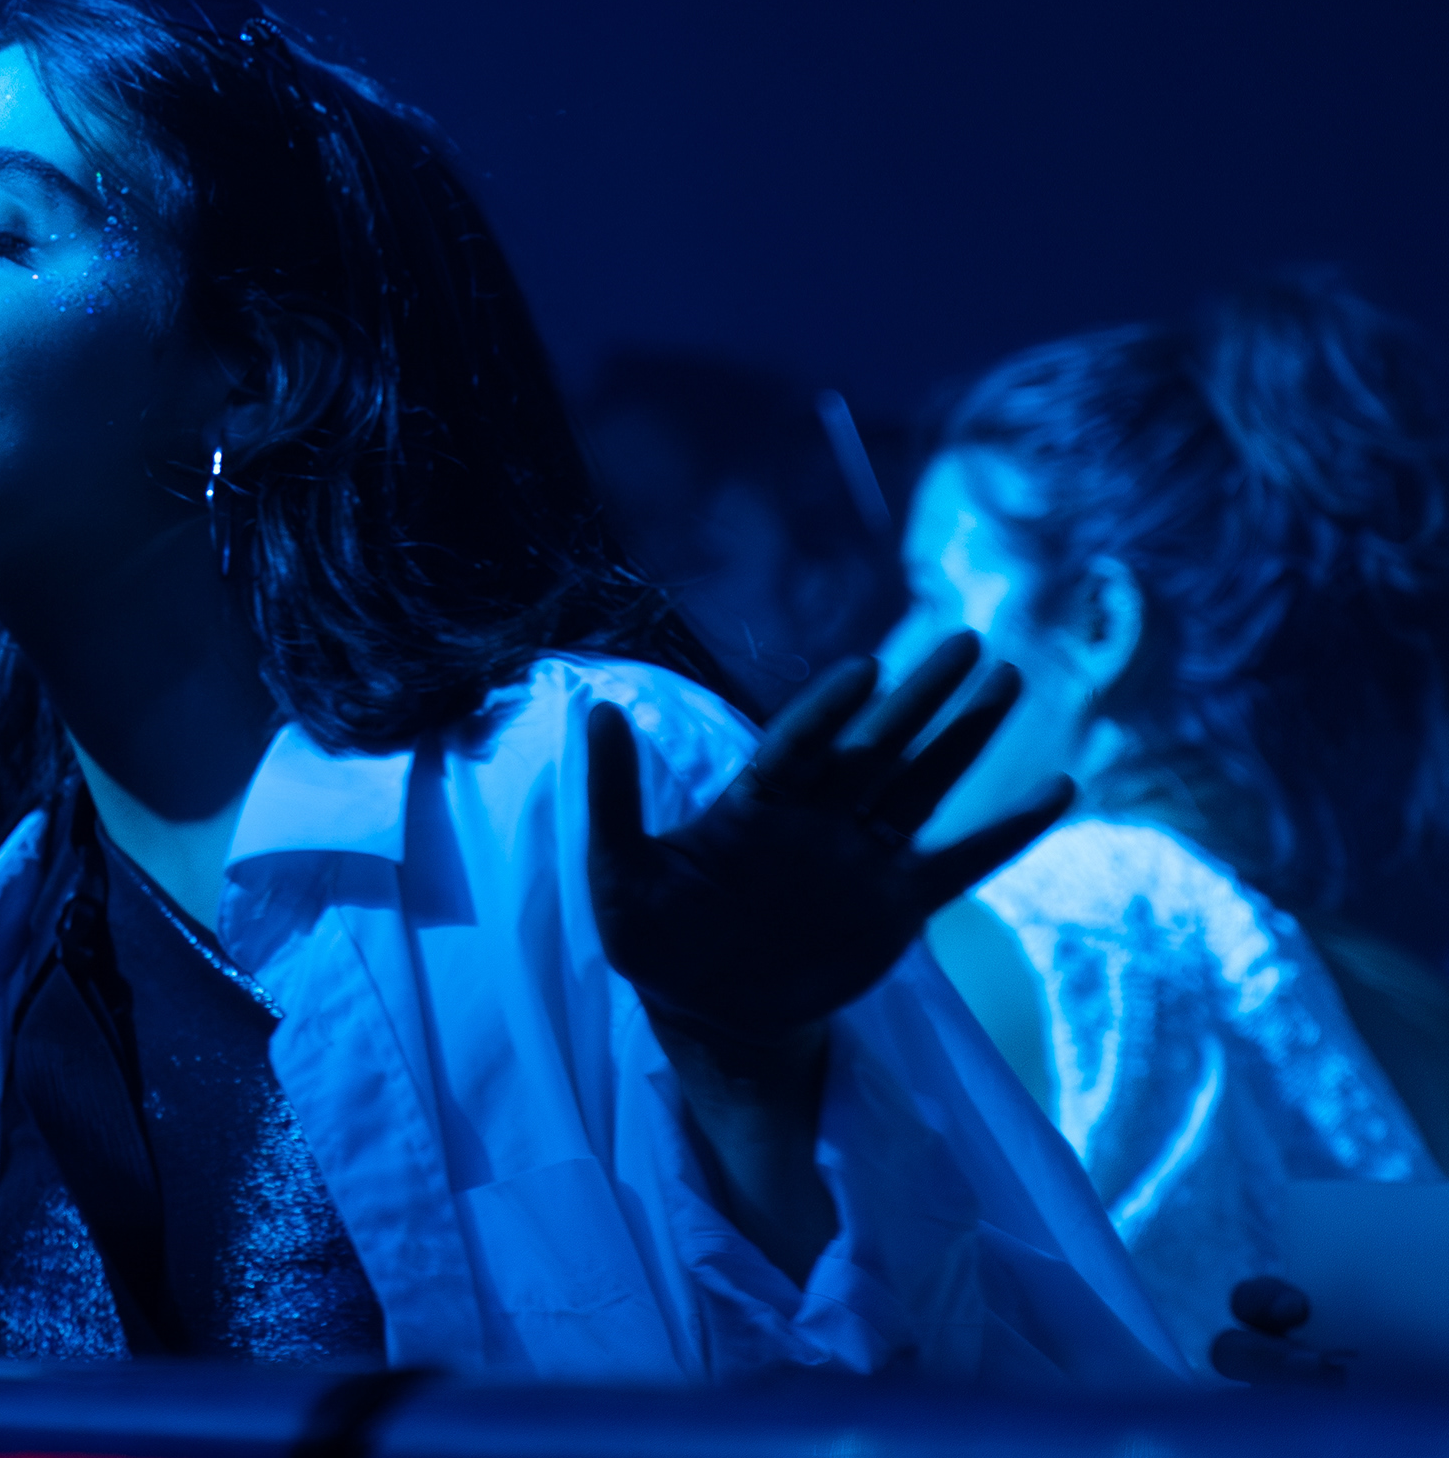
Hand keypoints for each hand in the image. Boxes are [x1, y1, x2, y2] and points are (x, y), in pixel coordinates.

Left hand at [588, 633, 1071, 1057]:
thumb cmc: (657, 938)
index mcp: (753, 802)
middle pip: (877, 745)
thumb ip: (616, 797)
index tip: (866, 669)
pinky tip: (1056, 788)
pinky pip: (963, 860)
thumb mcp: (619, 873)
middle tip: (968, 639)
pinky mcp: (899, 904)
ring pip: (924, 783)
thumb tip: (594, 709)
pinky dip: (1008, 829)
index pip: (799, 743)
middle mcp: (817, 817)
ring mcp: (862, 856)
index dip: (831, 710)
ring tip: (1009, 678)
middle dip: (921, 696)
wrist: (708, 1011)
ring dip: (965, 735)